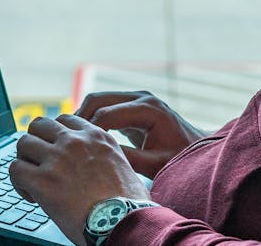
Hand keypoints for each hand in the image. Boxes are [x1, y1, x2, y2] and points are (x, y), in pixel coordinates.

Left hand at [9, 114, 149, 245]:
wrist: (124, 222)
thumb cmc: (128, 204)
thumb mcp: (122, 166)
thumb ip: (102, 156)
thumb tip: (91, 165)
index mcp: (96, 137)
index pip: (64, 120)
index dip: (55, 136)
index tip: (56, 152)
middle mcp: (75, 142)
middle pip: (39, 124)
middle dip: (35, 142)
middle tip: (38, 162)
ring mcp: (57, 159)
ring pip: (23, 143)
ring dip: (24, 161)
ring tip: (32, 180)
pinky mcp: (42, 181)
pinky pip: (15, 170)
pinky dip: (18, 183)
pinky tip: (31, 196)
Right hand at [76, 91, 208, 177]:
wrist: (196, 149)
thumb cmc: (180, 158)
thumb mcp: (155, 163)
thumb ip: (129, 158)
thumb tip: (98, 156)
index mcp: (148, 109)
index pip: (107, 114)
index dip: (88, 131)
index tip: (74, 150)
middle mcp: (141, 97)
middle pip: (98, 99)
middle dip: (79, 119)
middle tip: (64, 141)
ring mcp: (136, 98)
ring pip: (98, 100)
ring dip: (83, 116)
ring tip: (69, 139)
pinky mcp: (132, 104)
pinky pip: (105, 106)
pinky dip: (91, 117)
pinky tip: (82, 136)